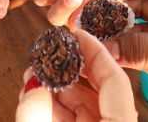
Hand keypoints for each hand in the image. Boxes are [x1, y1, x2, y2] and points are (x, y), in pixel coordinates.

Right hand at [15, 29, 136, 121]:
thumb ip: (36, 112)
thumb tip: (32, 83)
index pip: (115, 79)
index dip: (95, 51)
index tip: (78, 33)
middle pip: (102, 90)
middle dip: (73, 70)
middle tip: (53, 53)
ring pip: (90, 106)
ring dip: (62, 90)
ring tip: (36, 77)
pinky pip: (83, 121)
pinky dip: (61, 109)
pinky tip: (40, 98)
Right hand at [85, 0, 147, 120]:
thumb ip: (142, 48)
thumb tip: (103, 44)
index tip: (96, 3)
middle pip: (139, 7)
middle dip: (113, 14)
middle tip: (85, 26)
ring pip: (137, 34)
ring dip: (116, 38)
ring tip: (91, 44)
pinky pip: (142, 57)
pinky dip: (125, 58)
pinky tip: (108, 61)